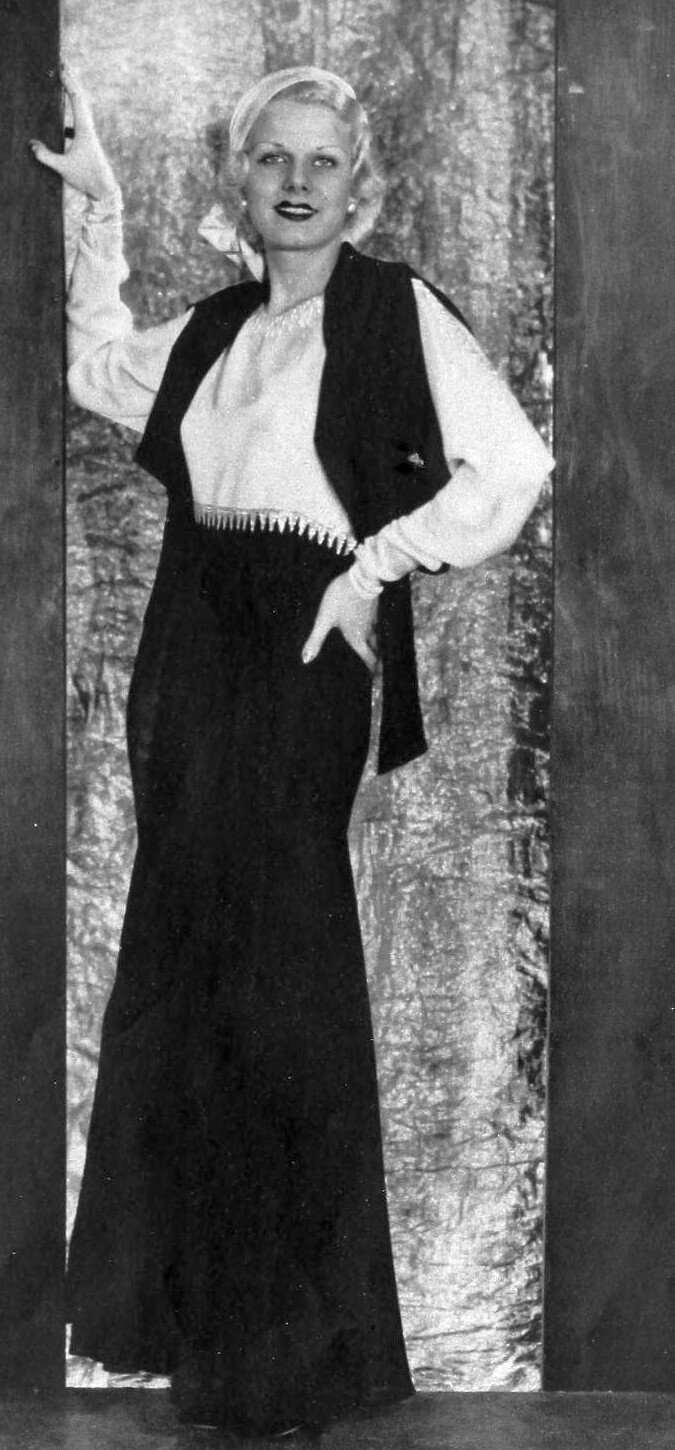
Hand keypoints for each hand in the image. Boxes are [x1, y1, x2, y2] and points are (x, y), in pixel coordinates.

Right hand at [30, 62, 118, 200]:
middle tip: (64, 63)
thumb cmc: (86, 178)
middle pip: (80, 98)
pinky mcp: (88, 142)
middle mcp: (89, 128)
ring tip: (65, 81)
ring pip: (81, 107)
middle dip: (72, 80)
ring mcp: (89, 134)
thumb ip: (46, 156)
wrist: (105, 190)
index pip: (75, 99)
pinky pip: (79, 120)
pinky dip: (73, 111)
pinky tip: (67, 118)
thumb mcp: (63, 167)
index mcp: (84, 130)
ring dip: (73, 93)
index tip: (61, 68)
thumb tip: (31, 144)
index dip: (68, 82)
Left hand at [302, 573, 378, 673]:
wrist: (360, 576)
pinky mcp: (374, 608)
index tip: (378, 681)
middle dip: (377, 661)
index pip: (368, 659)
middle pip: (375, 650)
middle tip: (379, 670)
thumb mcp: (324, 619)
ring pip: (378, 637)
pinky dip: (376, 630)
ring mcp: (373, 619)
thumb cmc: (340, 598)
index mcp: (357, 638)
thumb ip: (315, 640)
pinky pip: (377, 624)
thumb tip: (305, 660)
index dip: (374, 671)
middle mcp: (367, 631)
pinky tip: (372, 627)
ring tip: (377, 651)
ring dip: (378, 646)